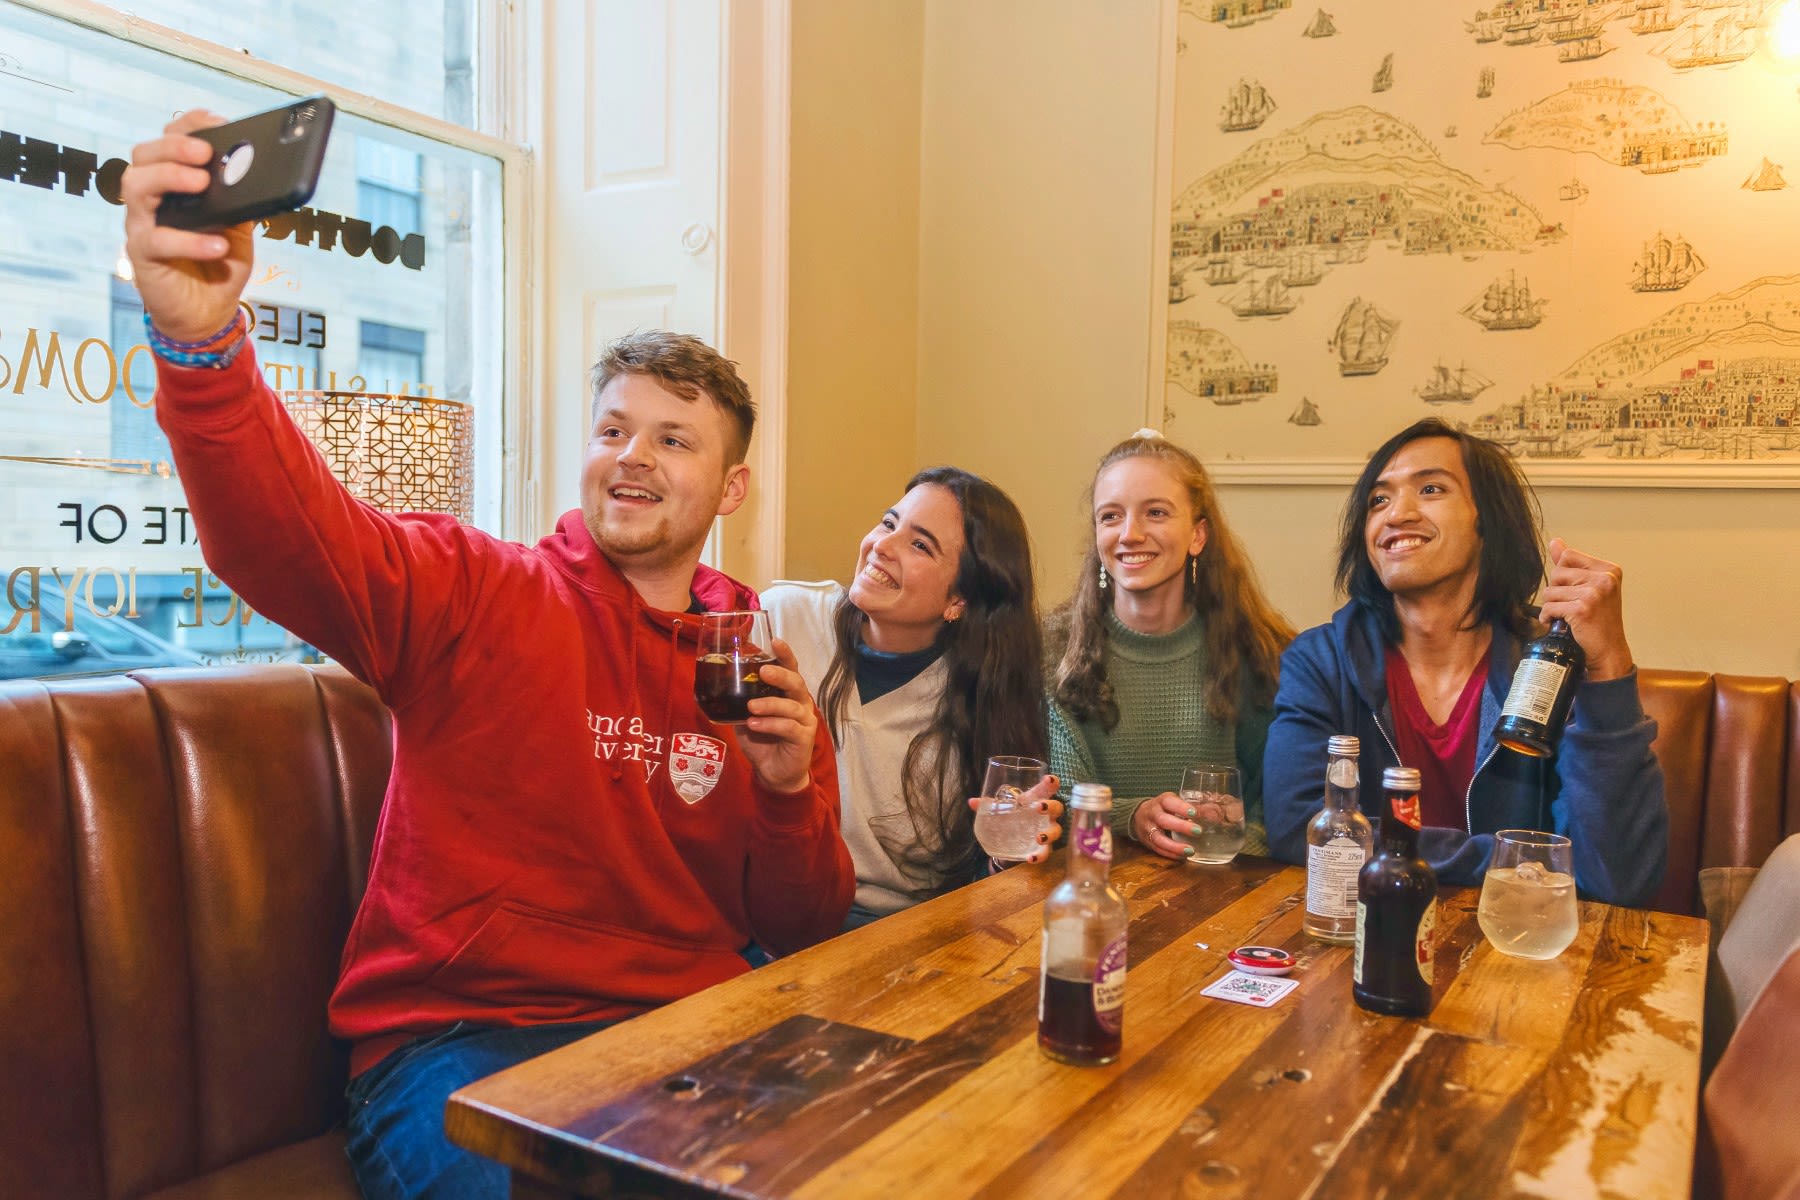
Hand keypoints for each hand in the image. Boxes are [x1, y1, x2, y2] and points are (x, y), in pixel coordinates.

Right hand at [120, 110, 254, 342]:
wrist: (207, 312)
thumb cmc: (219, 263)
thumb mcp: (239, 226)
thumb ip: (241, 200)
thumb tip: (262, 173)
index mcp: (173, 184)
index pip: (169, 141)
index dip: (189, 126)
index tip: (217, 121)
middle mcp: (152, 198)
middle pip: (144, 155)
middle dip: (174, 146)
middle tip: (205, 153)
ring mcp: (142, 224)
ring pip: (136, 185)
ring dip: (168, 176)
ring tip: (202, 183)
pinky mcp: (143, 255)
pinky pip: (157, 240)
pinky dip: (188, 240)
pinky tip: (216, 243)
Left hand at [737, 638, 818, 795]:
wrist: (775, 774)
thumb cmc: (763, 741)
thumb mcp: (747, 718)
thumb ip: (739, 703)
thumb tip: (715, 686)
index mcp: (788, 694)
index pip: (791, 669)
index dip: (785, 654)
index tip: (775, 640)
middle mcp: (800, 703)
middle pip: (796, 683)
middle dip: (780, 675)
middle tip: (763, 672)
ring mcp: (804, 721)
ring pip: (791, 706)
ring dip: (770, 704)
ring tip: (750, 707)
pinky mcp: (804, 739)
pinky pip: (789, 727)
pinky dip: (770, 724)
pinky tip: (755, 724)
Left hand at [966, 774, 1063, 864]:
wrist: (1012, 840)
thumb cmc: (1012, 817)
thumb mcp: (1001, 809)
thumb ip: (988, 805)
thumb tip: (972, 802)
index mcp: (1036, 799)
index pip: (1047, 788)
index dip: (1051, 783)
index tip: (1049, 780)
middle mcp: (1046, 815)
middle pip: (1057, 807)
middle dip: (1051, 807)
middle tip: (1040, 807)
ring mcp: (1047, 831)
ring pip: (1056, 830)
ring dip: (1049, 833)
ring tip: (1038, 838)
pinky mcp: (1043, 848)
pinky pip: (1046, 853)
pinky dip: (1040, 856)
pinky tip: (1031, 858)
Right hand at [1131, 790, 1220, 862]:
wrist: (1139, 816)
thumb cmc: (1163, 809)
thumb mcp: (1174, 802)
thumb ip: (1191, 808)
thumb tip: (1213, 814)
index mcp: (1161, 801)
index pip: (1169, 802)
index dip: (1181, 807)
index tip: (1194, 813)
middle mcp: (1152, 814)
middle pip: (1163, 820)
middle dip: (1181, 826)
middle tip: (1198, 831)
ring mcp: (1148, 829)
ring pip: (1158, 838)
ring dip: (1175, 846)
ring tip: (1191, 851)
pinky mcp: (1147, 842)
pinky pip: (1158, 849)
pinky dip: (1170, 854)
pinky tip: (1182, 857)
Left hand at [1538, 537, 1632, 680]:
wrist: (1609, 651)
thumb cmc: (1599, 620)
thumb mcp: (1591, 587)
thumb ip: (1572, 564)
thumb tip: (1555, 542)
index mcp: (1608, 570)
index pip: (1568, 556)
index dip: (1562, 575)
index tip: (1573, 590)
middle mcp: (1605, 579)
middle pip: (1557, 573)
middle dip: (1556, 591)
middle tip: (1570, 606)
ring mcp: (1595, 593)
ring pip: (1550, 591)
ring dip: (1552, 606)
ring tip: (1567, 616)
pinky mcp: (1582, 609)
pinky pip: (1550, 607)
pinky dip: (1548, 617)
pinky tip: (1560, 624)